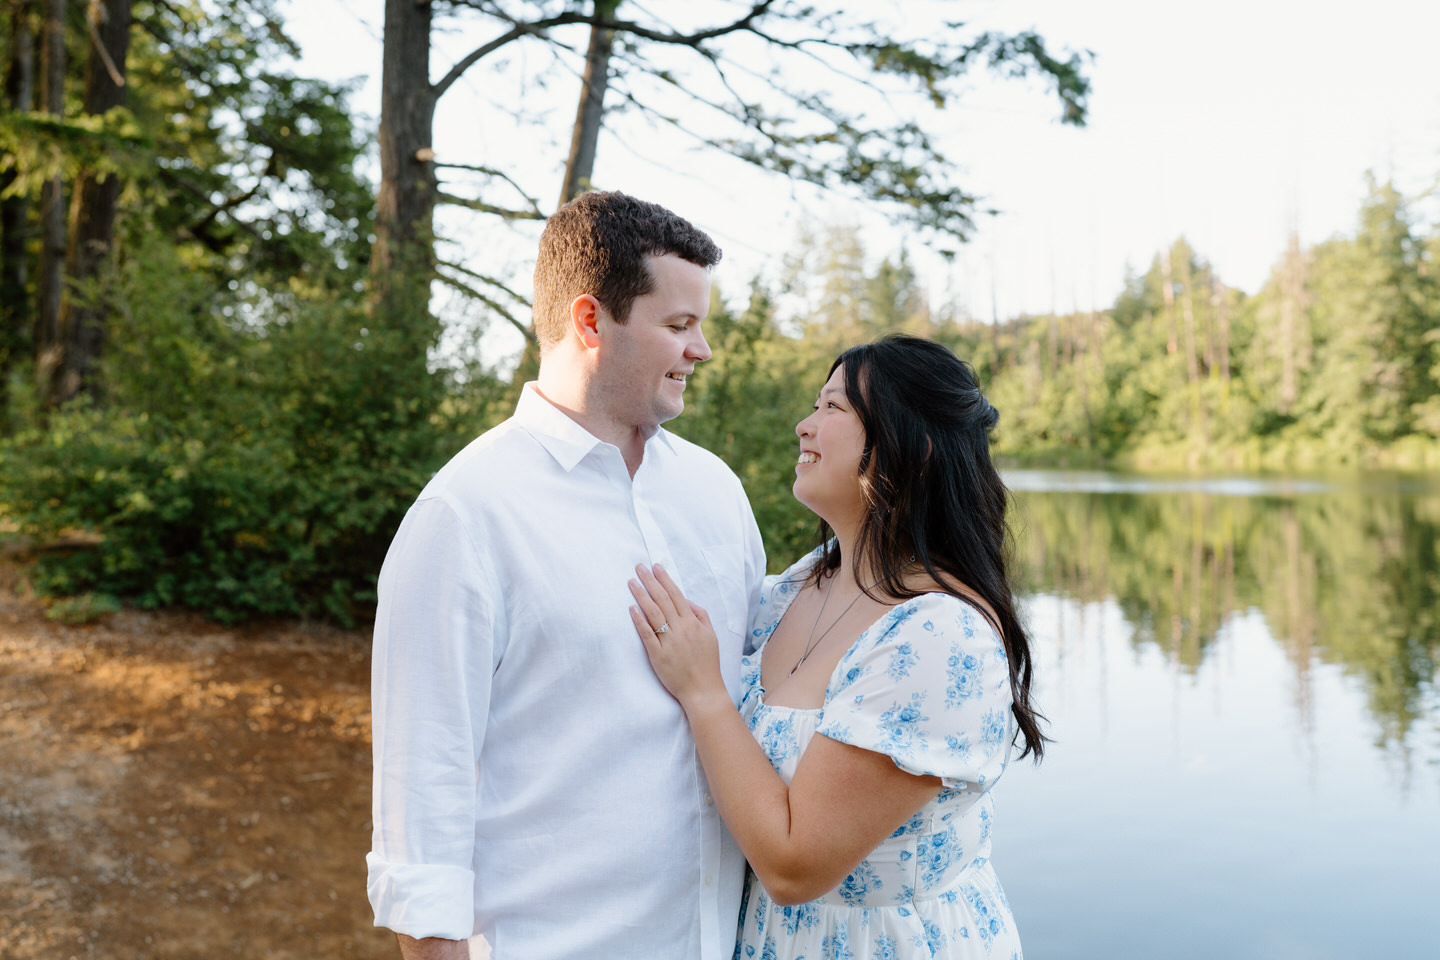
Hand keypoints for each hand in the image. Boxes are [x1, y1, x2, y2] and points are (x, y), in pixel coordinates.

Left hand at [628, 563, 726, 708]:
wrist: (703, 690)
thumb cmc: (707, 663)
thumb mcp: (711, 635)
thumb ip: (700, 615)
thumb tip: (686, 600)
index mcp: (693, 622)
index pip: (676, 595)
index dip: (665, 579)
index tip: (656, 567)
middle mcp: (680, 629)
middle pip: (662, 600)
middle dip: (650, 581)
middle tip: (639, 567)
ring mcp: (668, 641)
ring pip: (653, 613)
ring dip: (641, 595)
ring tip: (631, 582)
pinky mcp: (658, 655)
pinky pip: (647, 634)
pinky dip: (639, 620)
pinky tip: (631, 608)